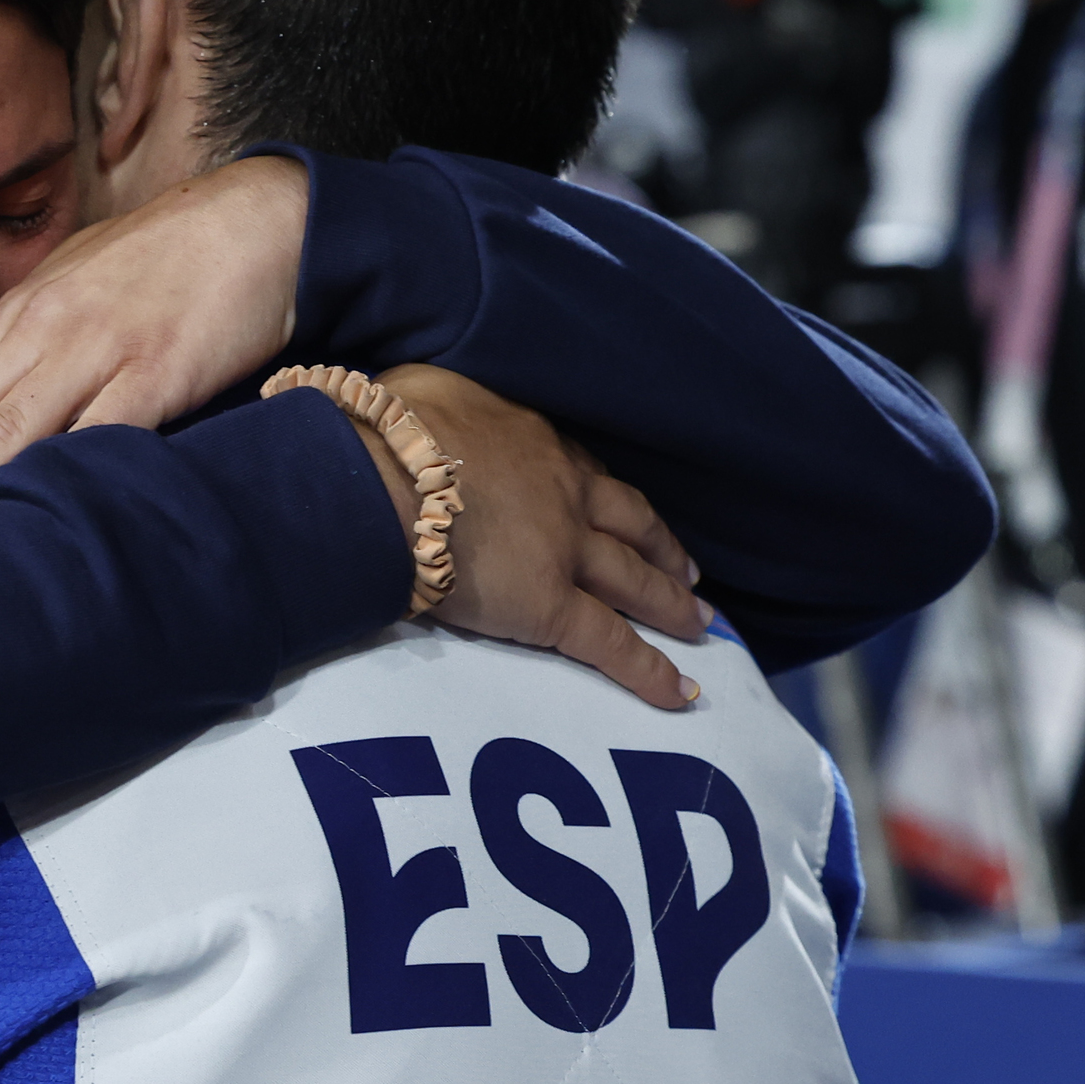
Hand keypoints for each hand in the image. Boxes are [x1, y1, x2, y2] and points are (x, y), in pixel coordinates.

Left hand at [0, 155, 306, 502]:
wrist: (261, 220)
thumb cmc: (174, 264)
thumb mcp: (85, 297)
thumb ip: (38, 352)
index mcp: (23, 321)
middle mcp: (45, 335)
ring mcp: (98, 351)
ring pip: (9, 433)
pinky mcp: (157, 369)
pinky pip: (100, 434)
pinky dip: (58, 479)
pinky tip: (25, 526)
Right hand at [376, 365, 709, 710]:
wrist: (384, 474)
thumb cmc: (391, 430)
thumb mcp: (428, 393)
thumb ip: (444, 408)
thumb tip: (425, 415)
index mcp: (536, 443)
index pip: (586, 472)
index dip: (610, 498)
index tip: (625, 514)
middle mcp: (566, 495)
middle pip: (631, 524)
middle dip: (662, 550)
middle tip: (690, 575)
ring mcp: (565, 551)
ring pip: (633, 580)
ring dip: (670, 603)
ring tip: (699, 625)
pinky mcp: (550, 607)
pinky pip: (609, 643)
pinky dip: (648, 669)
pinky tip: (679, 691)